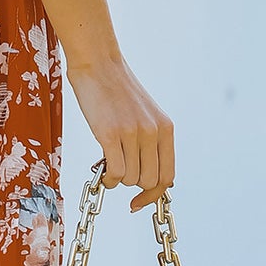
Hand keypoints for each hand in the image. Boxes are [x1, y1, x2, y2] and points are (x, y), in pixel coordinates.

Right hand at [65, 53, 174, 211]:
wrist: (97, 64)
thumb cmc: (116, 91)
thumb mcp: (144, 115)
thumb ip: (150, 142)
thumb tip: (144, 177)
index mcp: (165, 129)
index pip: (168, 177)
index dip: (152, 195)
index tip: (137, 201)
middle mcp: (153, 132)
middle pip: (148, 181)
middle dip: (131, 183)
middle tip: (116, 170)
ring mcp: (133, 133)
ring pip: (129, 179)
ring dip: (116, 178)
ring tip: (106, 161)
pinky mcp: (110, 133)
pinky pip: (114, 172)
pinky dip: (106, 177)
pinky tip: (100, 168)